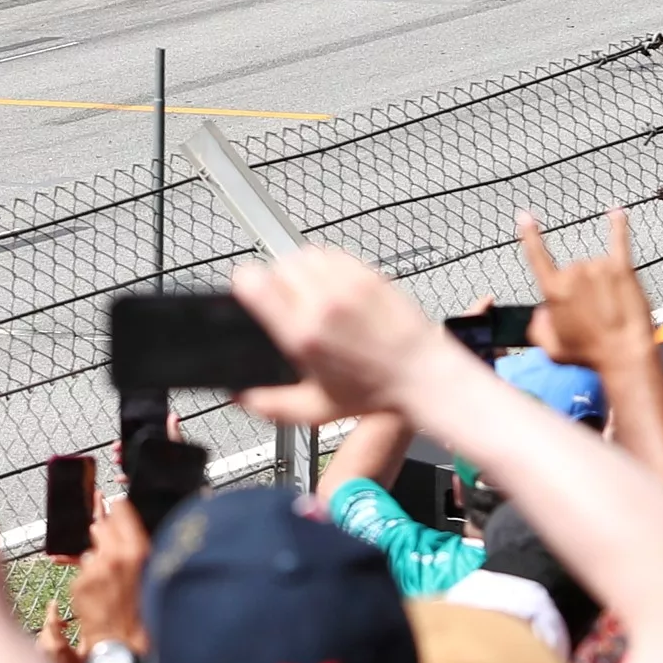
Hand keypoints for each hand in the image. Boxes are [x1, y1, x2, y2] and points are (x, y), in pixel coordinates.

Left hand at [35, 601, 82, 662]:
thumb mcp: (84, 656)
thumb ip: (85, 641)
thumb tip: (88, 629)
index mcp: (58, 644)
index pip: (52, 621)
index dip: (53, 610)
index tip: (54, 603)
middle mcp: (45, 647)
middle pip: (46, 627)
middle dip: (54, 622)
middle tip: (64, 624)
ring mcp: (39, 652)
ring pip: (42, 635)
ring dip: (51, 632)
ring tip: (62, 635)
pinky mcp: (37, 656)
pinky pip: (40, 643)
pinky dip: (47, 640)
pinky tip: (55, 646)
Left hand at [69, 497, 150, 653]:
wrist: (127, 648)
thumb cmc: (146, 617)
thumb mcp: (155, 575)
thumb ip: (141, 549)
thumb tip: (129, 527)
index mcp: (139, 552)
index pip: (121, 509)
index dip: (118, 510)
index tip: (116, 508)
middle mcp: (114, 556)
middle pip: (100, 524)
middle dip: (105, 533)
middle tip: (113, 548)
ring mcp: (94, 569)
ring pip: (90, 549)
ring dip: (97, 557)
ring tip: (111, 580)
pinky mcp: (79, 583)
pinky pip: (83, 570)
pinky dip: (89, 578)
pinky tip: (102, 594)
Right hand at [232, 247, 460, 425]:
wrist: (423, 376)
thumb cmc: (377, 392)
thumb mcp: (316, 409)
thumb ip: (271, 404)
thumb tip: (239, 396)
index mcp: (303, 335)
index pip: (253, 283)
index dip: (245, 284)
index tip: (250, 293)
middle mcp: (322, 304)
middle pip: (276, 266)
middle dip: (276, 282)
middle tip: (289, 304)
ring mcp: (347, 285)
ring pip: (302, 256)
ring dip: (300, 271)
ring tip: (311, 293)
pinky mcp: (367, 274)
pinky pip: (330, 253)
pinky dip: (325, 264)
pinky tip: (333, 286)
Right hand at [519, 209, 654, 374]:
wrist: (626, 357)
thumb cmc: (590, 355)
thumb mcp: (551, 349)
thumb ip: (537, 327)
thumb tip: (543, 312)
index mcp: (553, 290)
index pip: (537, 255)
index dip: (529, 235)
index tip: (524, 216)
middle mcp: (574, 274)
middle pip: (572, 272)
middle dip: (580, 292)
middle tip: (593, 317)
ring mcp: (599, 268)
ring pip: (594, 267)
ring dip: (600, 285)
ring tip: (610, 310)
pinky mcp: (623, 270)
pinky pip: (618, 241)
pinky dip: (617, 225)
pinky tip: (616, 212)